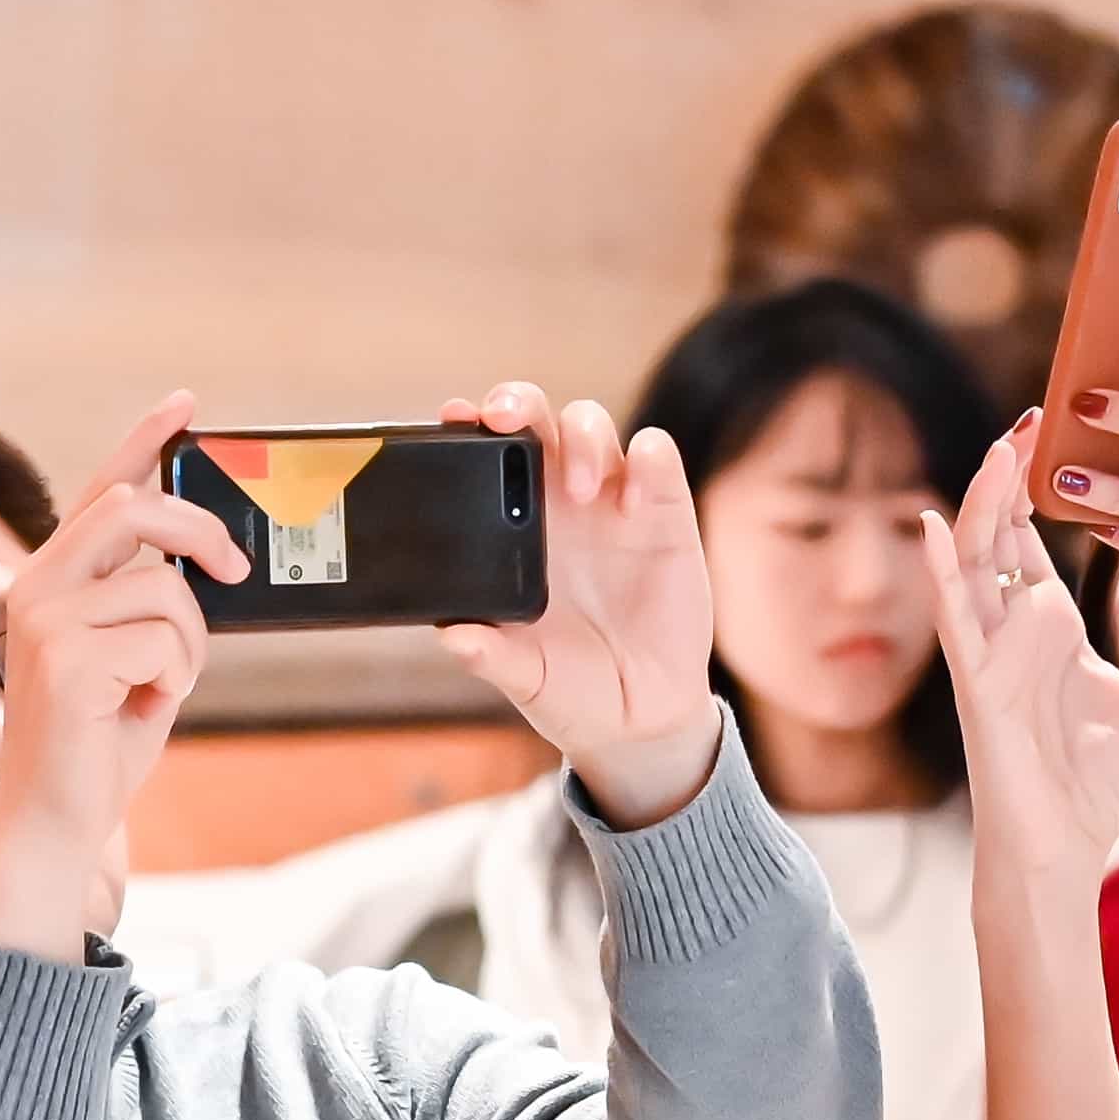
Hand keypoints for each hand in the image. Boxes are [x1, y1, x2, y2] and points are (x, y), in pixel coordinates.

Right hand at [0, 397, 234, 964]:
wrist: (54, 821)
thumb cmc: (98, 745)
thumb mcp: (137, 658)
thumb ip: (155, 606)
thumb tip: (213, 561)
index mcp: (52, 580)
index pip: (101, 492)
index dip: (144, 443)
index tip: (187, 405)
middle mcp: (36, 587)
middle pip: (132, 510)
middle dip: (199, 531)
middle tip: (238, 566)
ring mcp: (45, 620)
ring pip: (164, 588)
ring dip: (189, 642)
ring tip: (162, 684)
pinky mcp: (65, 658)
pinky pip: (163, 640)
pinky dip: (175, 677)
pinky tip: (141, 707)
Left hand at [440, 382, 721, 827]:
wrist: (639, 718)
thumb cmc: (569, 688)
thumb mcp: (525, 677)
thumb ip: (490, 656)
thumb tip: (454, 637)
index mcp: (510, 529)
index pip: (486, 456)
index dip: (469, 424)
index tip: (453, 417)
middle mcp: (558, 503)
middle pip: (537, 420)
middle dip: (518, 401)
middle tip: (504, 419)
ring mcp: (613, 502)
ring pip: (592, 425)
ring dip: (580, 437)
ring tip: (577, 489)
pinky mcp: (665, 513)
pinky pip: (658, 458)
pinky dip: (648, 457)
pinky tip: (634, 498)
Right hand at [922, 417, 1118, 916]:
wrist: (1065, 845)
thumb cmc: (1099, 777)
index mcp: (1046, 624)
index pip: (1031, 538)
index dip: (1037, 485)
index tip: (1054, 430)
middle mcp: (1011, 627)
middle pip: (999, 530)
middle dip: (1012, 472)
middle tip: (1036, 415)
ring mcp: (989, 649)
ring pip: (975, 557)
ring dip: (984, 500)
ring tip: (1005, 446)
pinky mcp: (979, 680)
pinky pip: (956, 615)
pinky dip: (942, 568)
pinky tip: (933, 523)